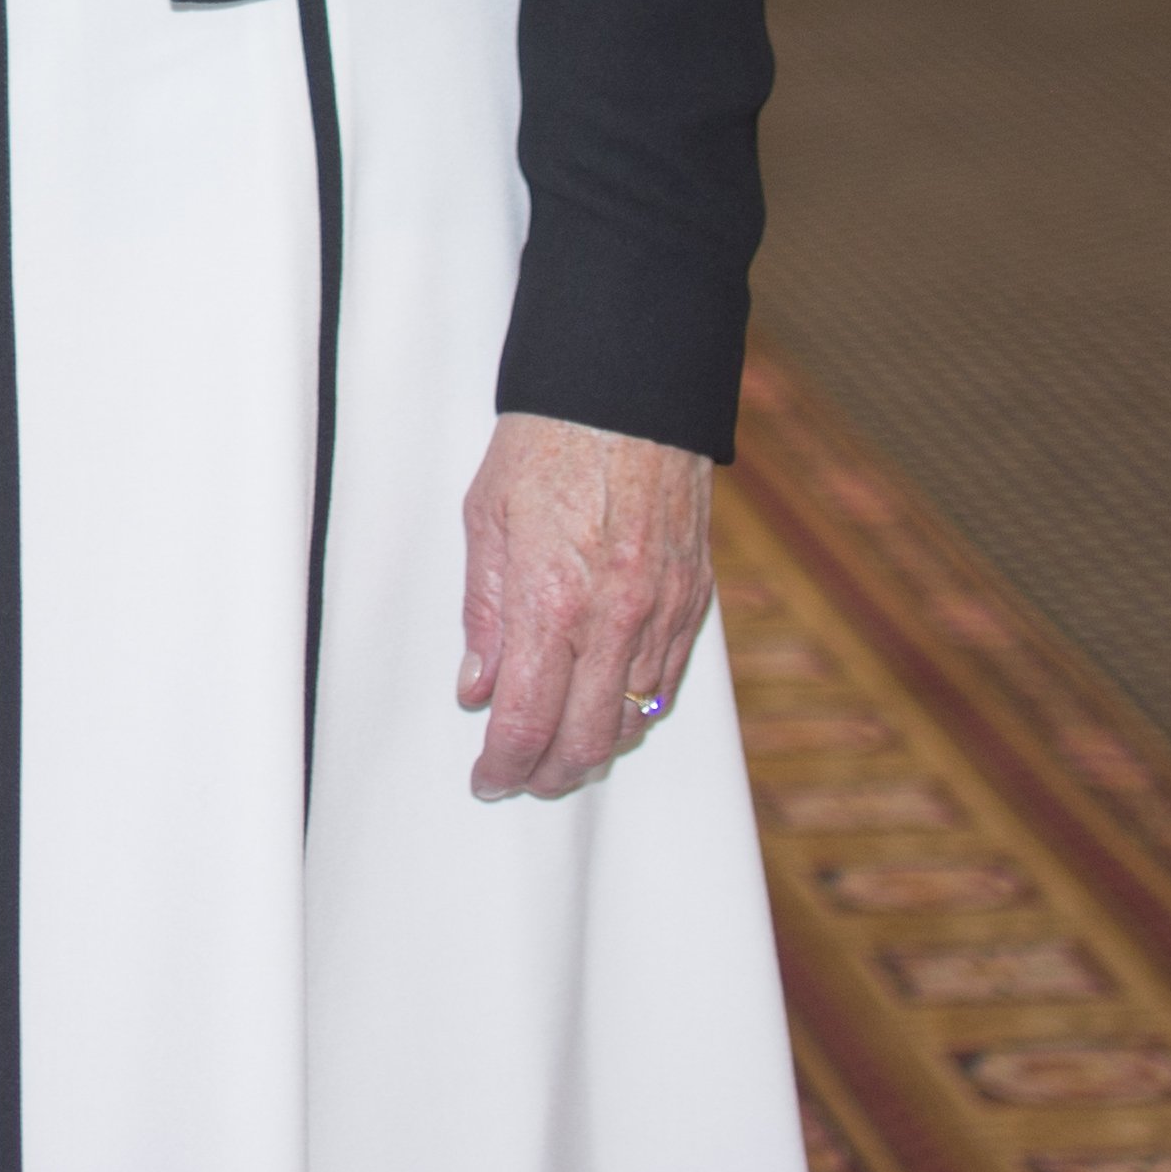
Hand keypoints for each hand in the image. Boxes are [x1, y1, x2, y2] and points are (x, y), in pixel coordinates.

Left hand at [454, 410, 715, 803]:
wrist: (628, 392)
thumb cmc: (549, 443)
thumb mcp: (486, 521)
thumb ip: (483, 614)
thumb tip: (476, 689)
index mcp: (550, 600)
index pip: (526, 722)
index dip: (503, 766)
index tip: (487, 778)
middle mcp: (613, 617)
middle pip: (585, 742)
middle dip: (548, 774)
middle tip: (519, 775)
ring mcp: (661, 612)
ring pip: (633, 720)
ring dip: (594, 748)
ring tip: (559, 747)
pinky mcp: (693, 598)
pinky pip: (667, 682)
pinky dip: (636, 708)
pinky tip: (608, 706)